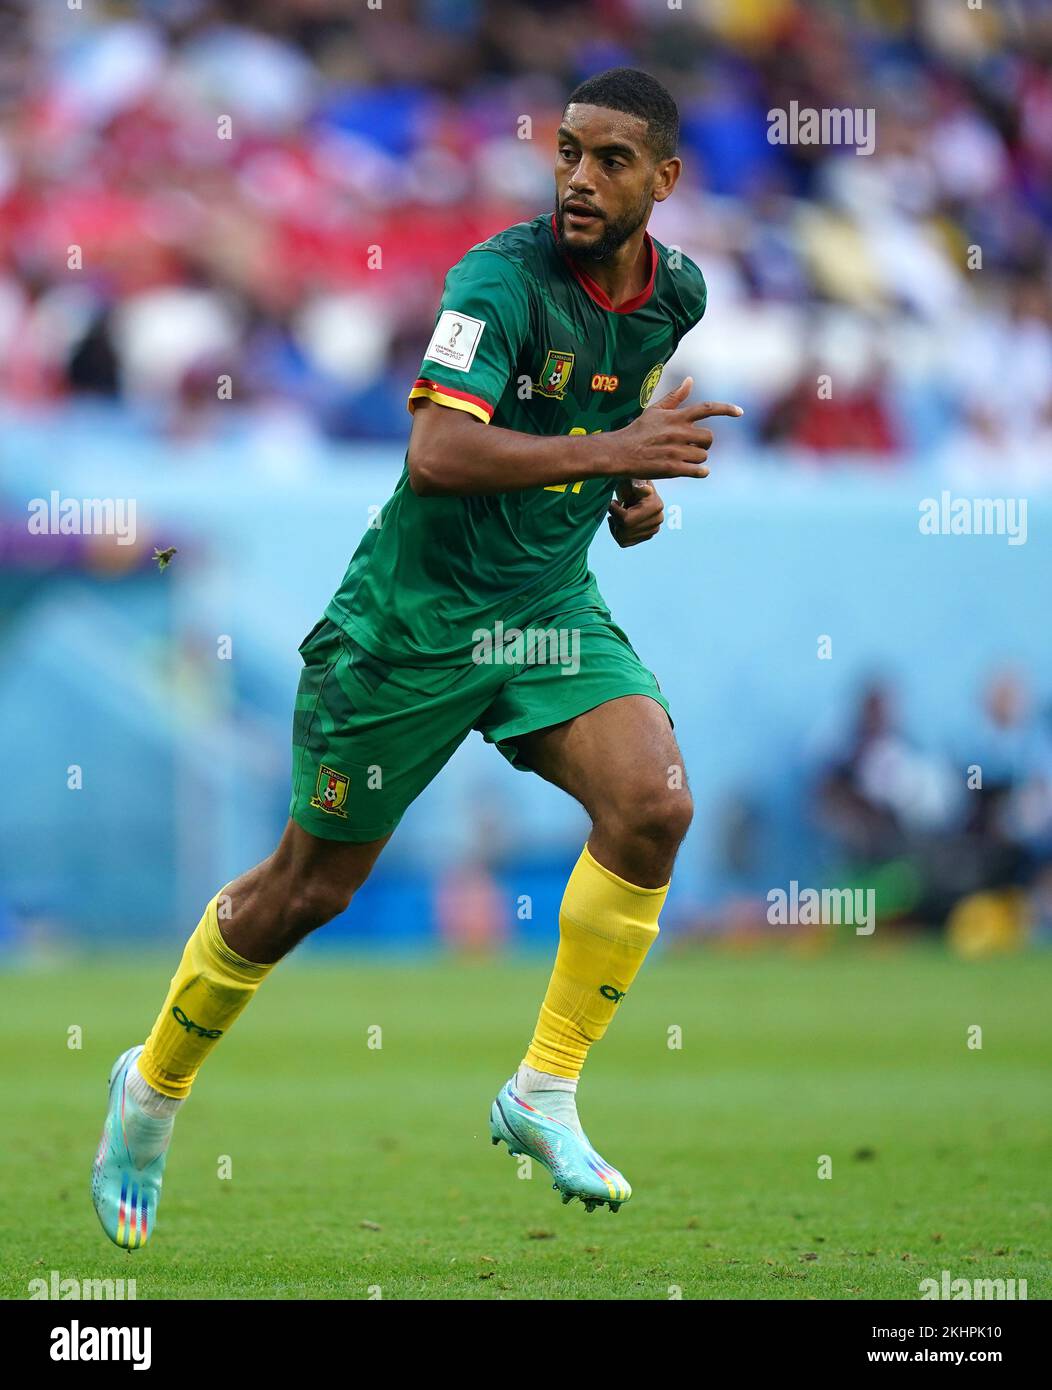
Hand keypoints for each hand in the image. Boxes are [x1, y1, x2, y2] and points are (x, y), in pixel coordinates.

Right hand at [607, 376, 742, 479]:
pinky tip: (697, 471)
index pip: (707, 409)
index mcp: (677, 417)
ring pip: (703, 456)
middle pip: (709, 438)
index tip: (740, 412)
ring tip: (683, 458)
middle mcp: (679, 432)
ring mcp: (677, 451)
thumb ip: (675, 397)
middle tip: (692, 446)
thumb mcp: (655, 410)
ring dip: (698, 459)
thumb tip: (690, 380)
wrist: (620, 452)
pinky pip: (699, 471)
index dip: (726, 409)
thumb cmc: (637, 431)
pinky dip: (701, 472)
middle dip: (704, 444)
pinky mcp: (673, 469)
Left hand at [608, 479, 663, 546]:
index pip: (626, 519)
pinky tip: (618, 522)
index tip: (612, 502)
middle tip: (614, 507)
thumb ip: (637, 483)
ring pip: (623, 537)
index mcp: (656, 506)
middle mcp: (658, 520)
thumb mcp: (633, 479)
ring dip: (615, 526)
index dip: (614, 511)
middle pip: (625, 529)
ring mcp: (653, 530)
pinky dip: (617, 533)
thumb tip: (641, 487)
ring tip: (616, 514)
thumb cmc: (632, 482)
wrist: (636, 491)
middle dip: (615, 518)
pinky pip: (624, 542)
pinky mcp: (647, 536)